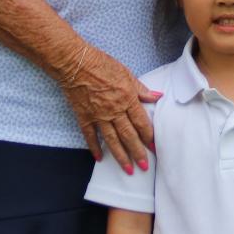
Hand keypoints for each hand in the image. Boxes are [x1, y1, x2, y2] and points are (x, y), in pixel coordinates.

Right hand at [60, 42, 160, 169]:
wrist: (75, 63)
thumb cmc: (101, 65)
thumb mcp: (126, 73)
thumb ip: (142, 89)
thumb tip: (158, 96)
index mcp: (127, 99)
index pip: (141, 122)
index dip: (149, 136)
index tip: (155, 148)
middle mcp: (114, 110)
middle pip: (129, 135)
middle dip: (138, 152)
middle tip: (144, 167)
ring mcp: (98, 116)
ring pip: (112, 140)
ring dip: (121, 156)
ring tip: (128, 170)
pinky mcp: (84, 117)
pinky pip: (90, 136)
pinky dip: (95, 148)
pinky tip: (100, 158)